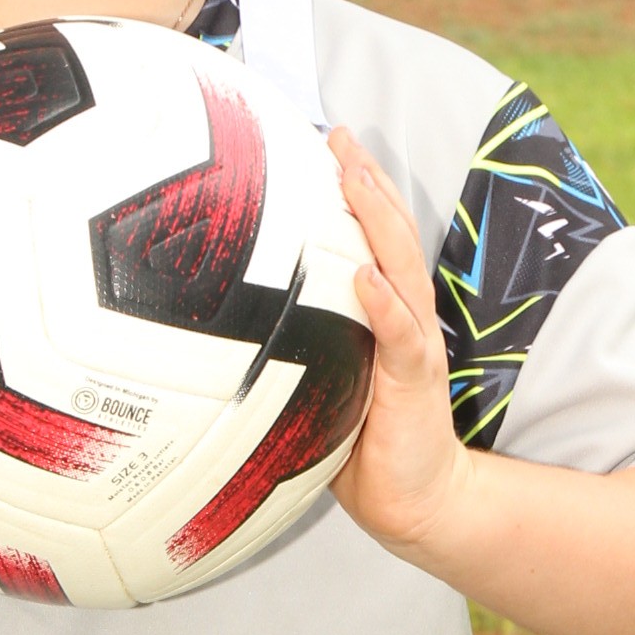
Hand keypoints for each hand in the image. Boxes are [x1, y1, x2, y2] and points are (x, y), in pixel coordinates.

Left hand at [326, 130, 472, 556]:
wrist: (414, 500)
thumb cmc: (360, 441)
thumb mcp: (319, 379)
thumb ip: (292, 343)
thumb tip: (219, 324)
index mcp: (383, 311)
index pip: (372, 236)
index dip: (353, 187)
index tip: (322, 142)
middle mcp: (403, 315)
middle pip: (390, 232)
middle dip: (366, 179)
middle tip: (338, 134)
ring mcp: (414, 343)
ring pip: (401, 266)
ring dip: (378, 219)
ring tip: (355, 176)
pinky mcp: (415, 381)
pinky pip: (401, 335)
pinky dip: (384, 303)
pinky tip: (366, 275)